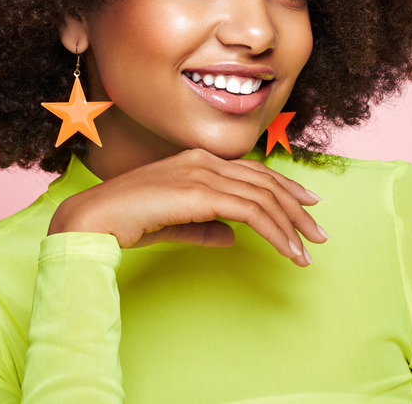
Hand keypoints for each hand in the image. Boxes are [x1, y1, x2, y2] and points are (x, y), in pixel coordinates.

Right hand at [48, 149, 326, 265]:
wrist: (92, 219)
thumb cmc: (125, 222)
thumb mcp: (173, 224)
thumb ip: (203, 227)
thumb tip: (231, 236)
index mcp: (195, 160)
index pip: (251, 171)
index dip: (283, 187)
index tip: (306, 206)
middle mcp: (203, 160)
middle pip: (264, 181)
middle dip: (296, 208)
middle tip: (319, 234)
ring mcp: (202, 174)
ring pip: (262, 197)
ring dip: (290, 226)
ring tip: (307, 250)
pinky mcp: (201, 193)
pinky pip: (251, 213)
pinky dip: (275, 233)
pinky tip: (287, 251)